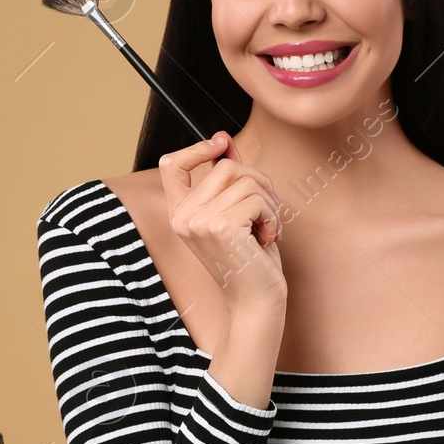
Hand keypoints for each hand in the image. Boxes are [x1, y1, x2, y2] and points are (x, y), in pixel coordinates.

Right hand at [158, 131, 286, 310]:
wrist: (256, 302)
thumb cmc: (250, 259)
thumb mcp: (237, 213)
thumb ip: (229, 180)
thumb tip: (225, 141)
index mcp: (181, 213)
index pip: (170, 165)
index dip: (196, 148)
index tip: (222, 142)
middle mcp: (183, 216)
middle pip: (226, 167)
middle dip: (258, 183)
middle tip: (266, 213)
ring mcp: (198, 221)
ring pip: (246, 180)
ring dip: (269, 203)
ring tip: (266, 228)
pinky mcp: (220, 227)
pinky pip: (257, 199)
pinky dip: (272, 216)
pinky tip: (267, 237)